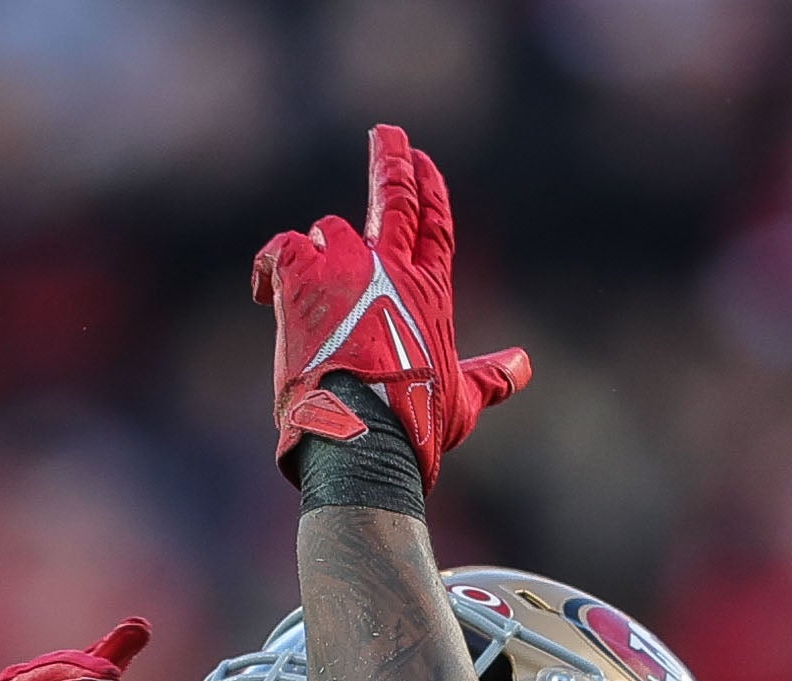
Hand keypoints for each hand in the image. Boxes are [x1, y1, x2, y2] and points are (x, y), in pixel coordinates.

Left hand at [258, 123, 530, 497]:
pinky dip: (271, 267)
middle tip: (386, 133)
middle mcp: (390, 268)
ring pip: (328, 231)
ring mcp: (346, 267)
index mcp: (429, 292)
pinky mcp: (302, 277)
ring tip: (311, 298)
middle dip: (392, 162)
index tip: (423, 161)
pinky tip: (266, 293)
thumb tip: (525, 367)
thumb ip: (491, 378)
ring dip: (319, 254)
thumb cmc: (414, 426)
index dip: (431, 191)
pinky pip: (281, 249)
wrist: (363, 435)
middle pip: (395, 199)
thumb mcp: (462, 400)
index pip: (435, 226)